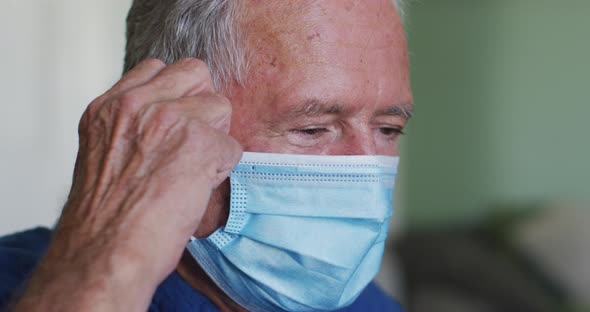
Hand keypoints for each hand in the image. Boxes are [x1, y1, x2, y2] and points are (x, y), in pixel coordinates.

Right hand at [12, 58, 241, 311]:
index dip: (175, 94)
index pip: (157, 68)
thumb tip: (171, 121)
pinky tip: (199, 188)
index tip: (176, 119)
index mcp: (109, 107)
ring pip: (220, 106)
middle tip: (193, 141)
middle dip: (201, 104)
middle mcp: (137, 104)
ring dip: (215, 139)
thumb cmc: (106, 217)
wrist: (106, 253)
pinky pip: (232, 145)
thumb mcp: (105, 154)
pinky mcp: (200, 142)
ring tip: (194, 171)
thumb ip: (134, 127)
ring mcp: (169, 119)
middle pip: (195, 73)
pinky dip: (223, 169)